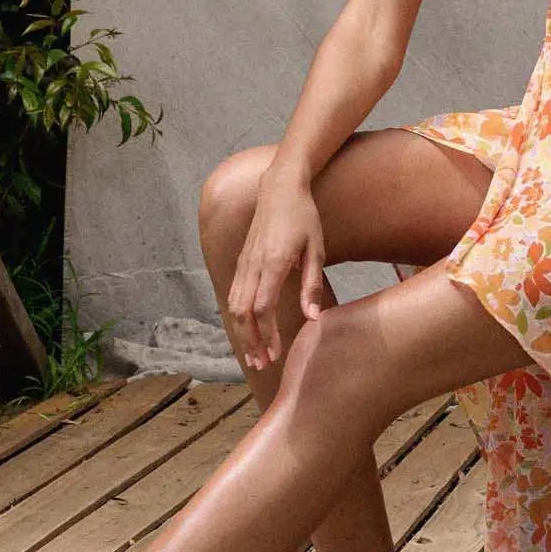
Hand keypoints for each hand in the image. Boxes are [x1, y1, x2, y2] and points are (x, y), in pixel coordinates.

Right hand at [224, 169, 327, 370]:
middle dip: (251, 341)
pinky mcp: (242, 260)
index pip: (263, 307)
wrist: (280, 187)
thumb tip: (312, 318)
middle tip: (262, 364)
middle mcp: (253, 264)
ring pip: (235, 305)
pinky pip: (235, 294)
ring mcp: (244, 262)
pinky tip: (247, 329)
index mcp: (274, 262)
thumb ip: (312, 283)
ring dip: (242, 332)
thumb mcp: (316, 248)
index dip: (267, 334)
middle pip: (244, 312)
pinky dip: (238, 317)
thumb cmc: (303, 216)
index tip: (276, 354)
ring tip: (254, 354)